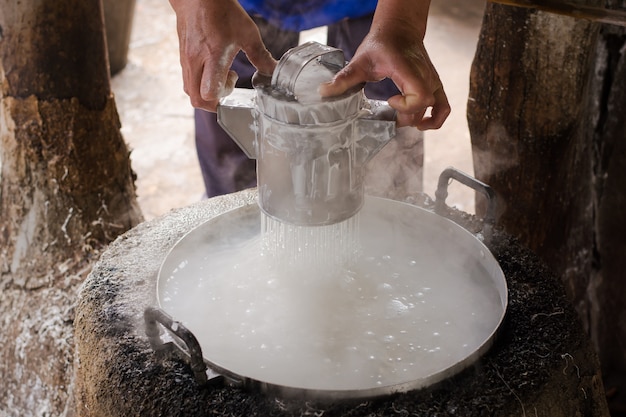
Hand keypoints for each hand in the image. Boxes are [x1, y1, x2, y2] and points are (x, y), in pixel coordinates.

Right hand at [169, 0, 276, 111]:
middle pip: (197, 99)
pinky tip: (212, 68)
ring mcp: (186, 61)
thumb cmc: (222, 12)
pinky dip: (200, 83)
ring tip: (220, 75)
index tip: (233, 84)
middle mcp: (196, 61)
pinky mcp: (182, 59)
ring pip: (190, 91)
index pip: (209, 92)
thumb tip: (273, 72)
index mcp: (213, 56)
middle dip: (214, 102)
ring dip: (206, 92)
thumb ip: (261, 56)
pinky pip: (187, 81)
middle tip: (226, 85)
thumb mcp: (248, 33)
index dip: (222, 98)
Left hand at [319, 1, 449, 129]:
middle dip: (406, 117)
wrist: (399, 30)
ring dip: (420, 120)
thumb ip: (344, 78)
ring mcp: (432, 81)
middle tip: (388, 115)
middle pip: (424, 107)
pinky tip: (421, 124)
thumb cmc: (381, 44)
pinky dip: (436, 118)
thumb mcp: (359, 61)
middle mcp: (425, 76)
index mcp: (409, 70)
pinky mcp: (434, 84)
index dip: (406, 106)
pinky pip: (443, 106)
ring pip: (436, 109)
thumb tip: (323, 91)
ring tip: (402, 122)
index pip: (420, 96)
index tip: (390, 101)